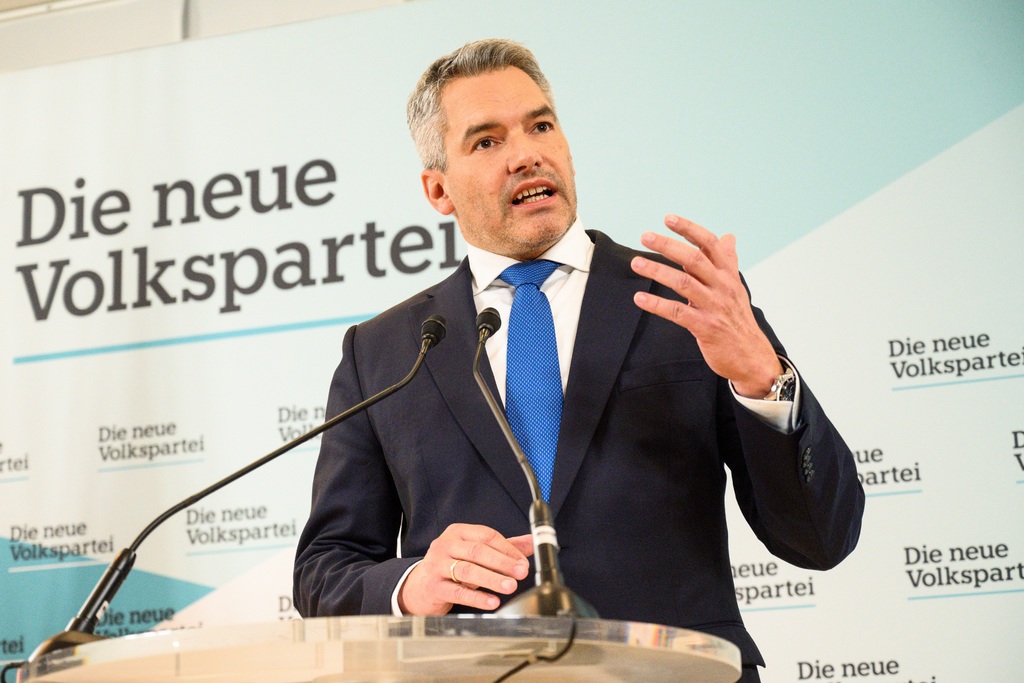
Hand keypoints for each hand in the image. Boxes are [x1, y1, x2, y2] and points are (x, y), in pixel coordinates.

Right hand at [397, 523, 532, 614]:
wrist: (419, 587)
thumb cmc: (450, 566)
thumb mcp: (474, 552)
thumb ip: (503, 547)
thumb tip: (533, 542)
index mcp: (458, 532)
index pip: (486, 535)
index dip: (507, 549)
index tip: (523, 561)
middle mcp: (445, 545)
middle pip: (477, 551)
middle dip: (502, 562)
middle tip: (520, 573)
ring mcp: (437, 565)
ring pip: (467, 570)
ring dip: (492, 579)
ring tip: (510, 586)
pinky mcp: (433, 586)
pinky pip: (457, 591)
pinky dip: (477, 597)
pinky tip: (492, 602)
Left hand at [630, 214, 781, 397]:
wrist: (752, 357)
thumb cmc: (738, 319)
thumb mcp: (736, 287)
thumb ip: (728, 261)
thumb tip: (728, 236)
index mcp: (728, 274)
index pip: (710, 244)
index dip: (689, 229)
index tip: (668, 218)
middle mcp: (723, 286)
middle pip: (694, 259)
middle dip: (668, 245)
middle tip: (645, 236)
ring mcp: (714, 306)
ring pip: (684, 283)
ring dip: (657, 271)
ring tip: (636, 263)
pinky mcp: (705, 327)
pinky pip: (677, 312)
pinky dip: (656, 304)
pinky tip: (640, 298)